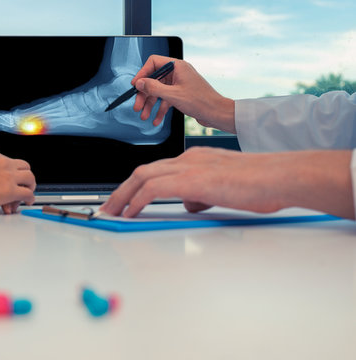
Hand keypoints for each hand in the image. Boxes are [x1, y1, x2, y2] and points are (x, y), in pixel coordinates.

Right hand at [0, 149, 35, 215]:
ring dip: (29, 188)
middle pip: (25, 168)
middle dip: (24, 180)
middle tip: (20, 192)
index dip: (13, 175)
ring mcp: (6, 175)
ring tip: (23, 199)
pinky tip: (27, 203)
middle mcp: (1, 162)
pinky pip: (28, 193)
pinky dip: (30, 198)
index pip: (11, 163)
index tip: (8, 186)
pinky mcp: (8, 190)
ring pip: (30, 178)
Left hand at [100, 147, 354, 218]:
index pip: (155, 171)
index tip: (124, 199)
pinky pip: (153, 189)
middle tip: (108, 207)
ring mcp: (189, 167)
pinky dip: (136, 200)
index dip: (135, 186)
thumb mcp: (223, 190)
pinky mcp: (193, 180)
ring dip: (122, 196)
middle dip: (120, 190)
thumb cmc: (259, 184)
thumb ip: (201, 194)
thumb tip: (188, 204)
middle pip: (142, 172)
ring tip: (110, 212)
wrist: (279, 177)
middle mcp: (187, 159)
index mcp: (193, 159)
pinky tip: (129, 212)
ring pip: (142, 177)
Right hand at [131, 55, 235, 132]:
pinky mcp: (181, 94)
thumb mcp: (173, 95)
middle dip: (145, 94)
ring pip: (159, 91)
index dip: (142, 73)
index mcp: (177, 66)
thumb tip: (140, 83)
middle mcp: (178, 73)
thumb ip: (154, 88)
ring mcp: (179, 84)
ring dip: (151, 104)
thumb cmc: (201, 101)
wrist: (216, 113)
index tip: (135, 85)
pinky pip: (166, 99)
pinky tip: (156, 119)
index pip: (153, 63)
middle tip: (138, 105)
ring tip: (144, 115)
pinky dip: (160, 109)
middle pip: (154, 79)